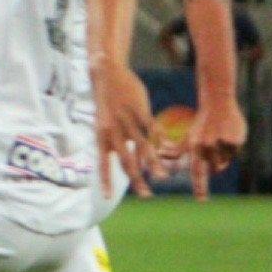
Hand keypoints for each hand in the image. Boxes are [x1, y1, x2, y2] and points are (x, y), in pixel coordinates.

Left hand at [91, 57, 154, 199]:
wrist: (106, 73)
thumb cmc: (106, 102)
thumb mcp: (104, 124)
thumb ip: (115, 142)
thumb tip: (132, 160)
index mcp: (101, 136)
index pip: (102, 163)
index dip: (105, 180)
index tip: (108, 197)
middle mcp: (113, 131)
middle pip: (126, 161)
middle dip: (136, 180)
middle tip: (146, 196)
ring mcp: (127, 121)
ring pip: (143, 148)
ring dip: (153, 164)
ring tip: (163, 178)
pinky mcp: (140, 110)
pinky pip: (152, 129)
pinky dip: (162, 140)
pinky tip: (170, 149)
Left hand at [180, 93, 246, 200]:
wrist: (218, 103)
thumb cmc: (202, 124)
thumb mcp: (188, 139)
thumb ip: (176, 152)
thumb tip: (160, 157)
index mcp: (195, 147)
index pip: (197, 172)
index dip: (199, 188)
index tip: (202, 202)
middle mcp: (209, 147)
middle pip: (215, 168)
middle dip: (215, 165)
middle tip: (215, 152)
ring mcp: (223, 144)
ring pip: (226, 161)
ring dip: (224, 155)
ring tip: (221, 140)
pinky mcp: (236, 141)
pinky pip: (235, 152)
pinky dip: (233, 147)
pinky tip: (229, 134)